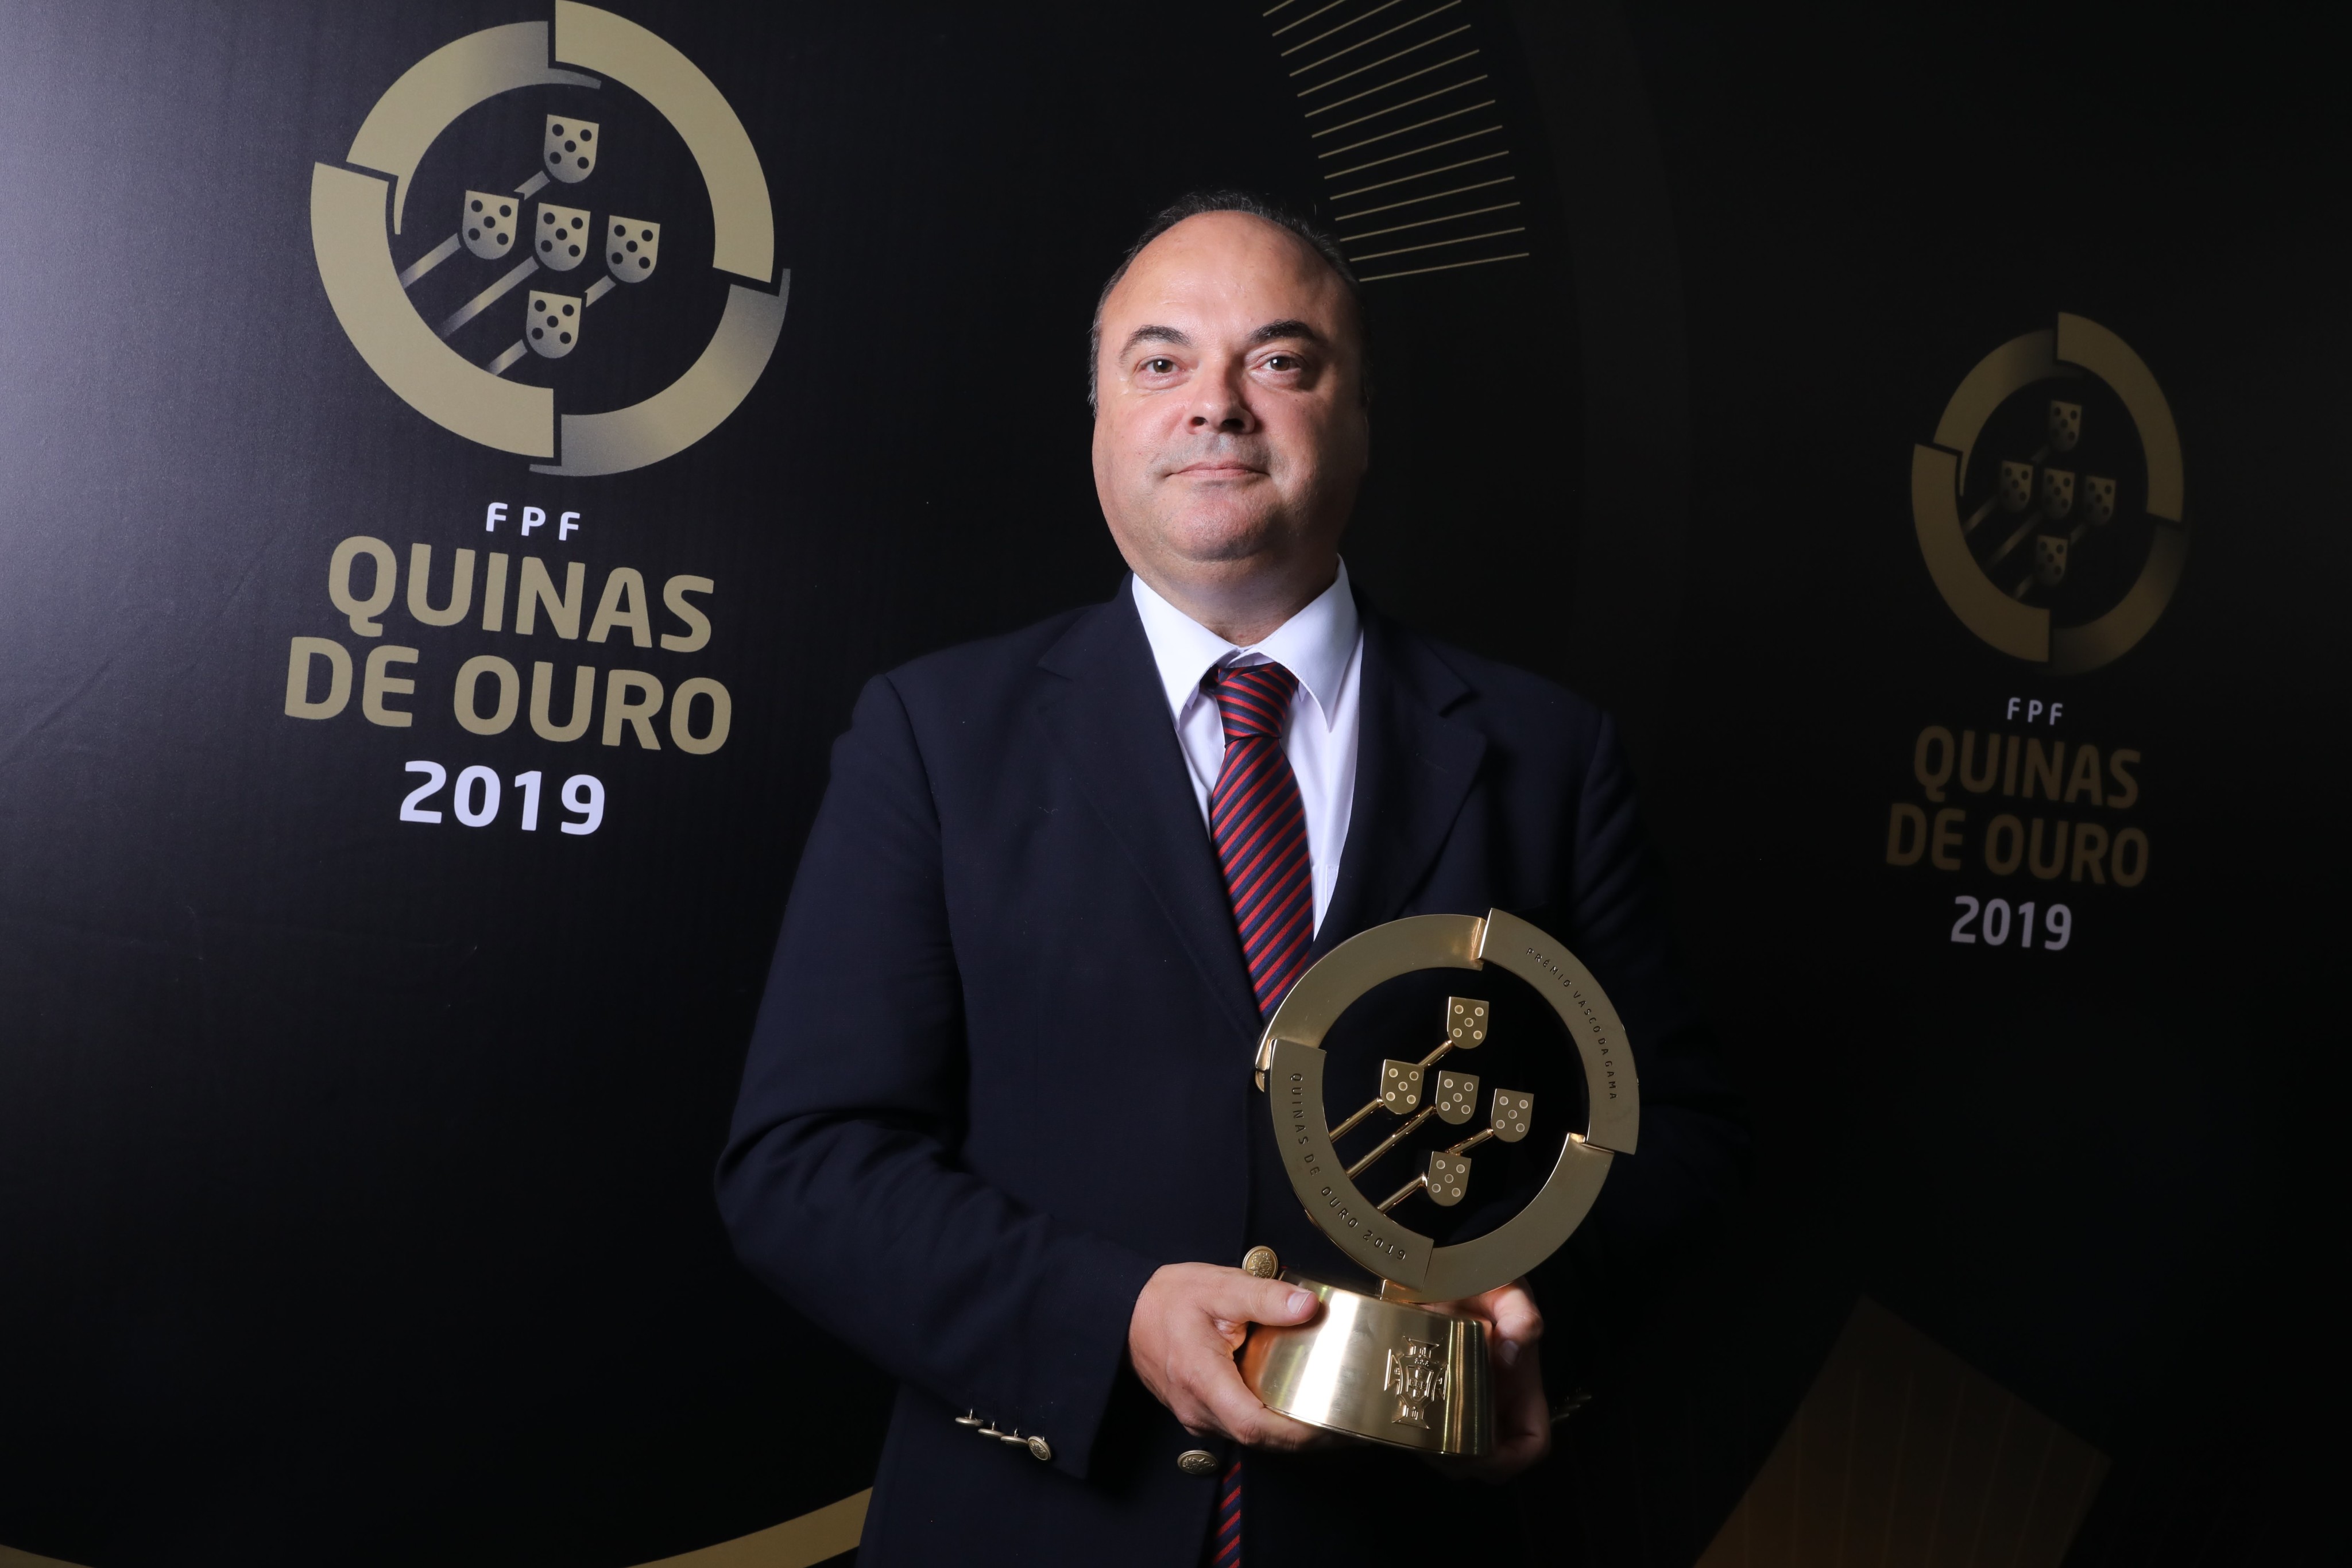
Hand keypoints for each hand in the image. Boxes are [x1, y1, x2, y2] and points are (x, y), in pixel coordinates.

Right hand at [1127, 1263, 1327, 1450]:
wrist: (1126, 1312)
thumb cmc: (1168, 1300)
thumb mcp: (1219, 1287)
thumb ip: (1265, 1297)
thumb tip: (1307, 1306)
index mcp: (1202, 1379)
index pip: (1255, 1425)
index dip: (1298, 1432)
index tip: (1332, 1424)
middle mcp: (1198, 1408)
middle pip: (1260, 1439)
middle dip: (1305, 1437)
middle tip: (1346, 1422)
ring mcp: (1197, 1416)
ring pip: (1251, 1438)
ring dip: (1288, 1433)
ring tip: (1328, 1414)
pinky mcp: (1199, 1414)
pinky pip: (1240, 1428)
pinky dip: (1269, 1423)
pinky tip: (1292, 1406)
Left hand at [1427, 1280, 1547, 1481]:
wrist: (1439, 1262)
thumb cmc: (1481, 1278)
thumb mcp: (1508, 1291)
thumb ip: (1521, 1316)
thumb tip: (1511, 1354)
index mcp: (1519, 1388)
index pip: (1531, 1443)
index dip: (1511, 1459)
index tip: (1481, 1452)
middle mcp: (1492, 1402)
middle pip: (1488, 1458)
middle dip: (1463, 1463)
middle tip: (1433, 1448)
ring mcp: (1459, 1400)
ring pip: (1454, 1451)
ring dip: (1435, 1453)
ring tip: (1412, 1435)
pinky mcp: (1428, 1392)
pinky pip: (1424, 1429)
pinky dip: (1412, 1434)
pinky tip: (1395, 1419)